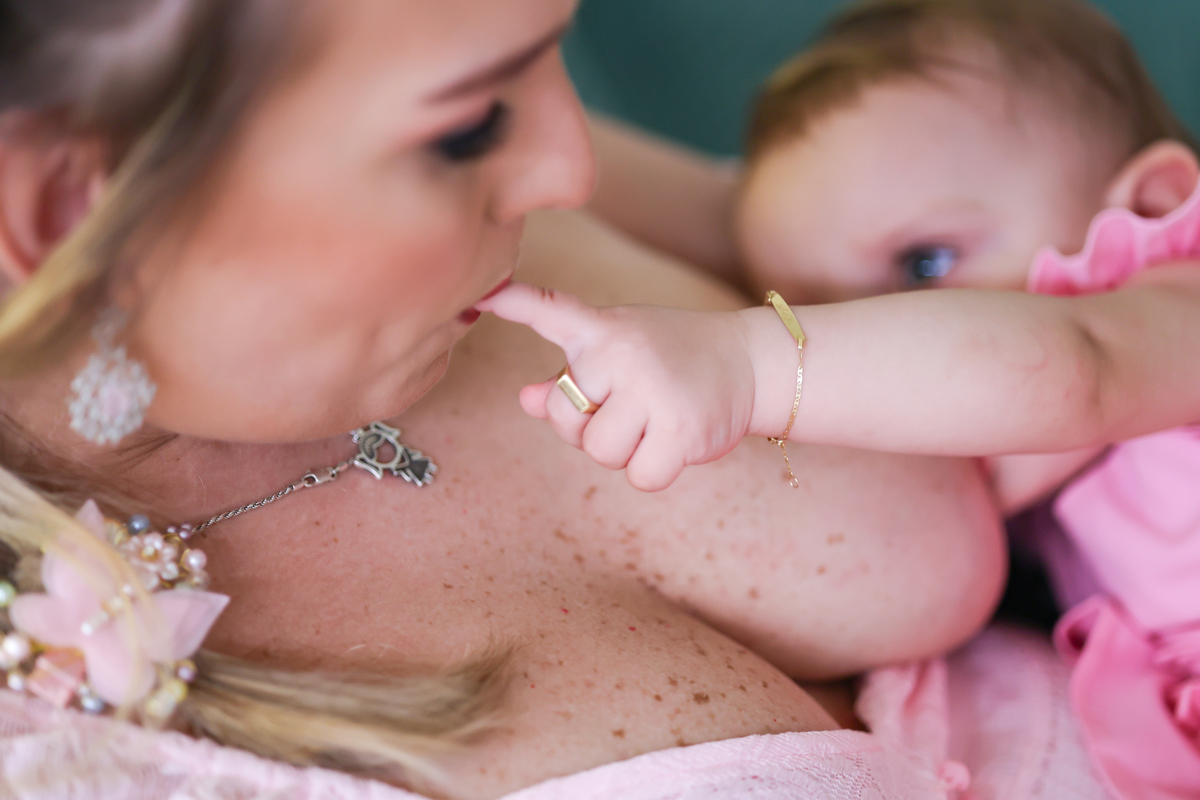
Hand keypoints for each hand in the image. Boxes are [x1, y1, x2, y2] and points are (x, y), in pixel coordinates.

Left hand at [477, 282, 757, 490]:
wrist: (751, 362)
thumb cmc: (674, 359)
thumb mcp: (620, 353)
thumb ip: (571, 377)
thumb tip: (526, 400)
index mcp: (603, 329)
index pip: (551, 310)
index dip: (514, 303)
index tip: (484, 294)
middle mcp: (622, 352)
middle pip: (565, 417)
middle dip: (588, 428)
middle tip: (629, 410)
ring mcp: (651, 388)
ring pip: (601, 452)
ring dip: (624, 452)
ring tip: (654, 423)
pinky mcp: (679, 426)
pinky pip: (640, 475)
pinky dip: (654, 470)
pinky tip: (674, 442)